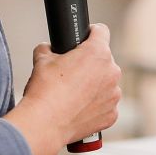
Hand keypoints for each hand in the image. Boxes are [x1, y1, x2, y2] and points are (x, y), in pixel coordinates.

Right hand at [3, 24, 120, 154]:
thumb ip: (49, 48)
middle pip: (104, 60)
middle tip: (72, 73)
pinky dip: (95, 105)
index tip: (85, 39)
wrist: (45, 123)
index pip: (101, 31)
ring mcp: (114, 94)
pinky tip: (78, 108)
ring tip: (74, 93)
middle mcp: (111, 72)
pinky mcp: (111, 114)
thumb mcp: (41, 59)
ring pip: (106, 83)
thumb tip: (48, 48)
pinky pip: (105, 104)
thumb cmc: (45, 91)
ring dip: (95, 85)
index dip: (91, 33)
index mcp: (97, 53)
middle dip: (90, 64)